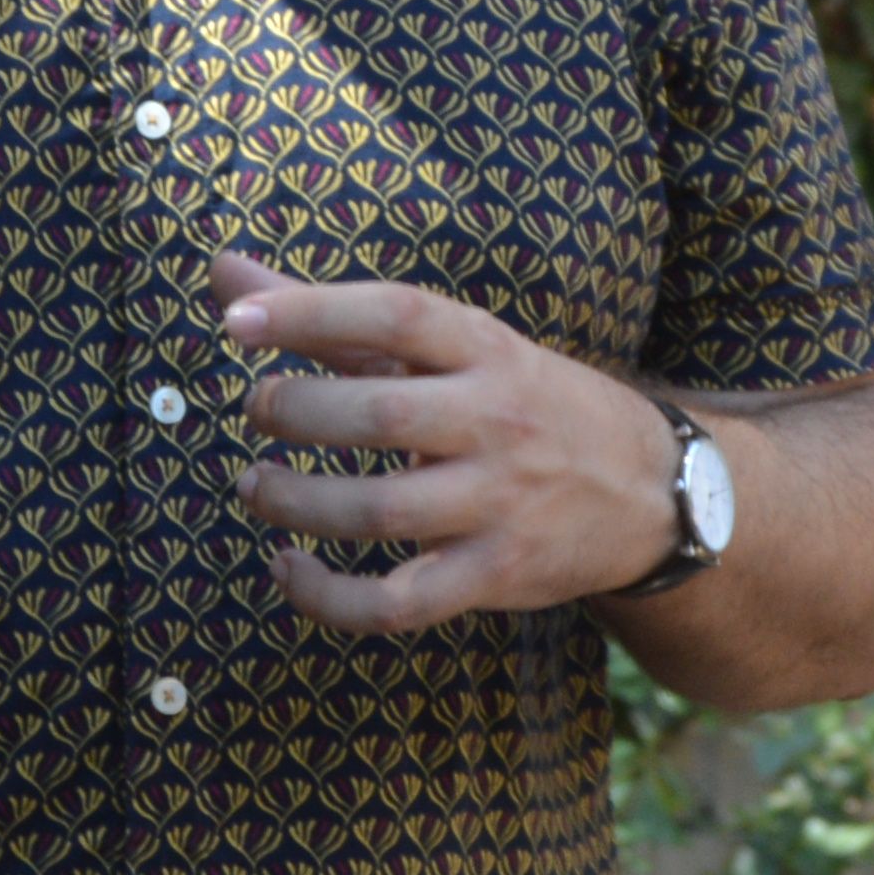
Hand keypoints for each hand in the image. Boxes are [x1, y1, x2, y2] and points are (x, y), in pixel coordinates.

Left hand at [218, 249, 683, 632]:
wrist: (650, 490)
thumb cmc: (526, 405)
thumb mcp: (458, 347)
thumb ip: (337, 318)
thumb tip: (224, 271)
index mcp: (489, 350)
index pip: (397, 314)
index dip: (311, 312)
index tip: (237, 319)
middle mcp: (498, 422)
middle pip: (378, 417)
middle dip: (294, 413)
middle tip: (258, 409)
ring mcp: (499, 503)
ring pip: (377, 512)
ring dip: (296, 503)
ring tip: (257, 487)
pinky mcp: (494, 575)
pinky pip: (396, 603)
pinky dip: (326, 597)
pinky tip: (288, 570)